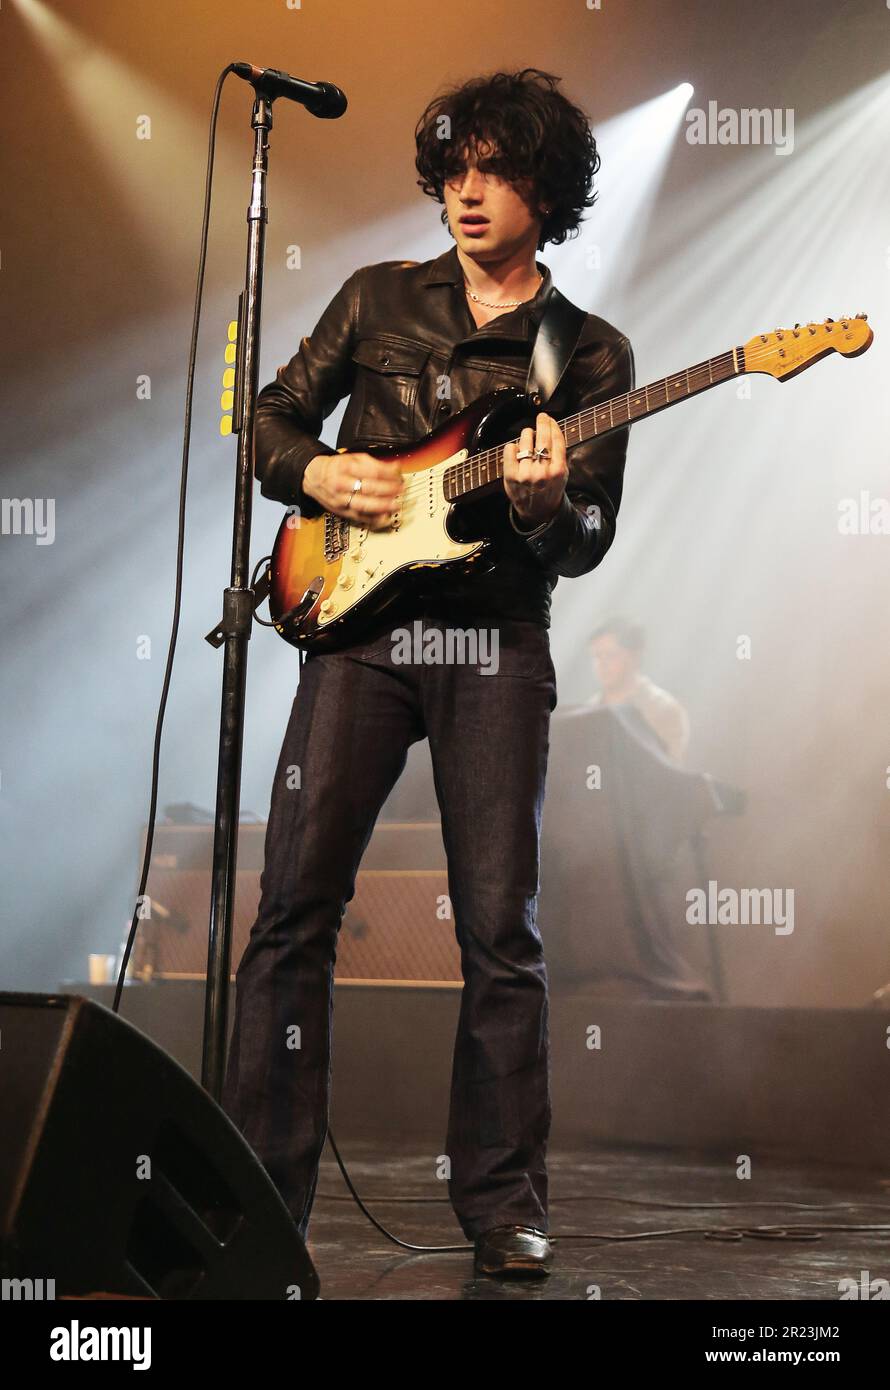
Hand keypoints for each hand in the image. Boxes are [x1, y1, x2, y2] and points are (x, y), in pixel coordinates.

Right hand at [303, 450, 402, 530]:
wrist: (313, 477)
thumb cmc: (336, 467)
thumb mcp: (353, 458)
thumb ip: (374, 463)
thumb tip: (395, 467)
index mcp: (346, 467)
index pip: (372, 472)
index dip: (388, 475)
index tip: (399, 477)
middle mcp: (342, 484)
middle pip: (368, 489)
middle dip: (388, 491)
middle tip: (400, 491)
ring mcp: (341, 500)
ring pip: (364, 505)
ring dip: (382, 507)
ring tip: (396, 506)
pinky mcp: (341, 512)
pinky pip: (359, 518)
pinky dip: (373, 520)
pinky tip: (385, 518)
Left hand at [502, 413, 567, 527]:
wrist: (538, 511)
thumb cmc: (550, 489)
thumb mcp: (562, 474)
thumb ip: (559, 454)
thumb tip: (551, 429)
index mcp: (558, 470)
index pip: (556, 440)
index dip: (552, 425)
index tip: (549, 419)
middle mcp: (542, 472)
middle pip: (542, 438)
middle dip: (542, 423)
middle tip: (541, 417)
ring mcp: (526, 474)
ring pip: (525, 441)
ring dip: (527, 434)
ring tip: (528, 436)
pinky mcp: (511, 476)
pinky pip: (510, 449)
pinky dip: (512, 446)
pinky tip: (516, 449)